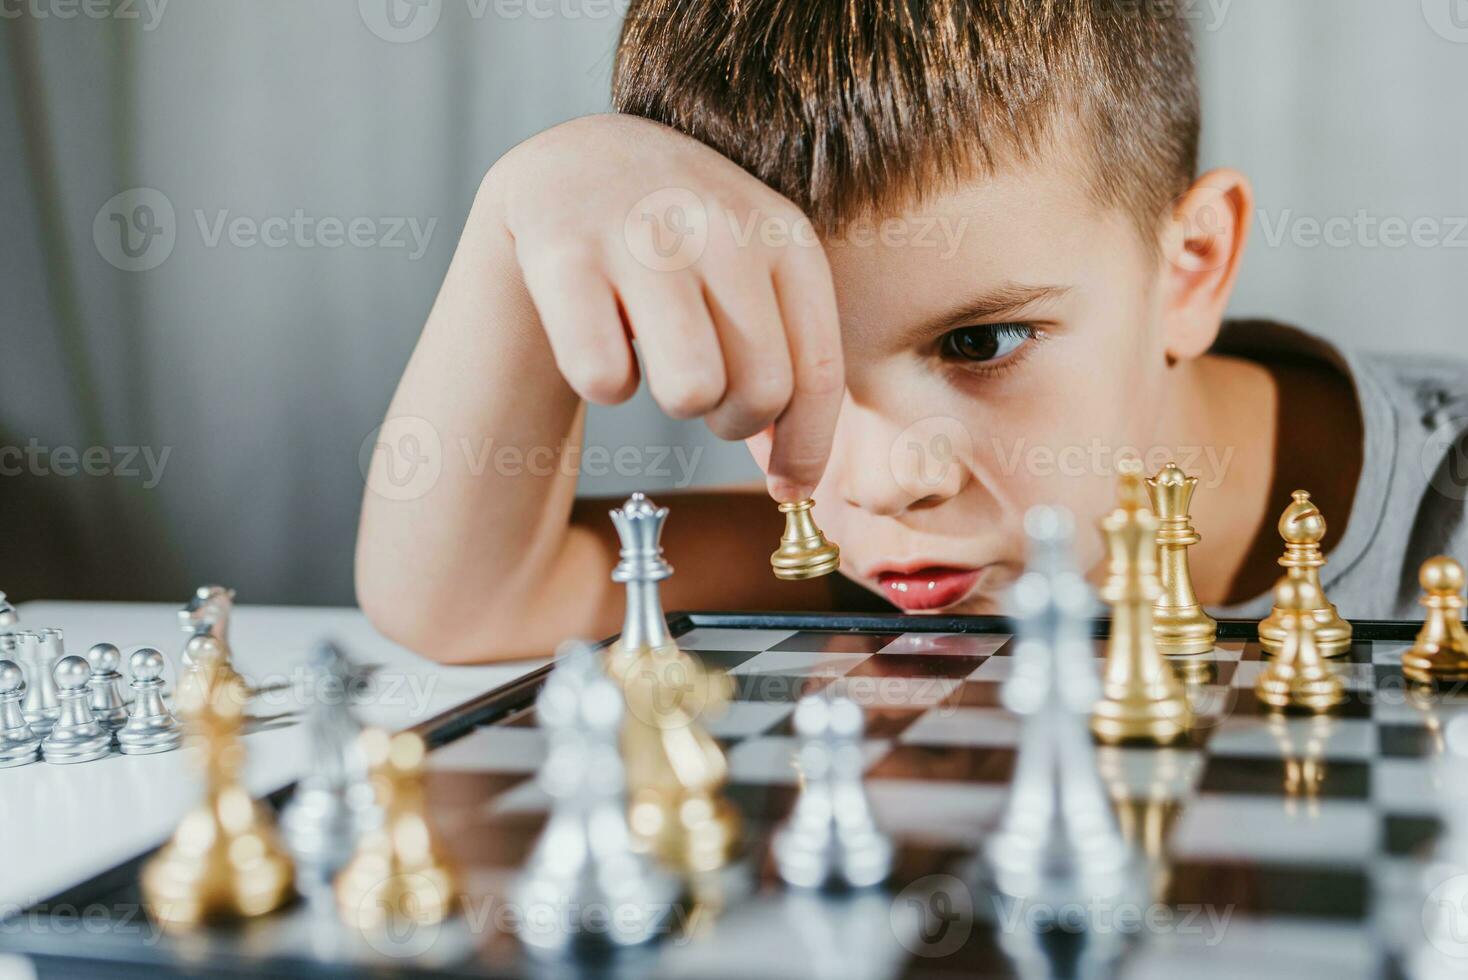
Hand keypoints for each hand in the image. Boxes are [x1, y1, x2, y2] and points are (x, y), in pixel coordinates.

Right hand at [488, 113, 843, 501]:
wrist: (576, 161)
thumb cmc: (681, 244)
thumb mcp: (751, 274)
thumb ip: (786, 357)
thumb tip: (795, 481)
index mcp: (784, 234)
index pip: (818, 372)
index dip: (807, 450)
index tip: (789, 488)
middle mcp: (722, 224)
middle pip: (761, 392)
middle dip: (735, 422)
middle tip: (707, 398)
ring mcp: (643, 233)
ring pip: (690, 391)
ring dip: (676, 401)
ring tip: (661, 361)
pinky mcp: (565, 252)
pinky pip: (603, 377)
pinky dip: (603, 382)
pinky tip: (602, 339)